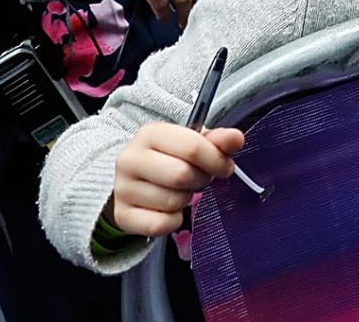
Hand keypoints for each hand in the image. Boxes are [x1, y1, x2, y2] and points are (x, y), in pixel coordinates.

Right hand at [109, 122, 241, 239]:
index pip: (192, 147)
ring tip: (182, 191)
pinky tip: (170, 210)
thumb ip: (217, 140)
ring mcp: (122, 188)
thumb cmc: (170, 157)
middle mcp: (130, 159)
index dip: (216, 160)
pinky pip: (159, 225)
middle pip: (181, 175)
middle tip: (202, 179)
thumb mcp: (193, 141)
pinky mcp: (122, 215)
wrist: (135, 179)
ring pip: (171, 202)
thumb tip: (236, 138)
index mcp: (150, 134)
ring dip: (186, 200)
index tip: (224, 166)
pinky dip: (173, 221)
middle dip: (202, 180)